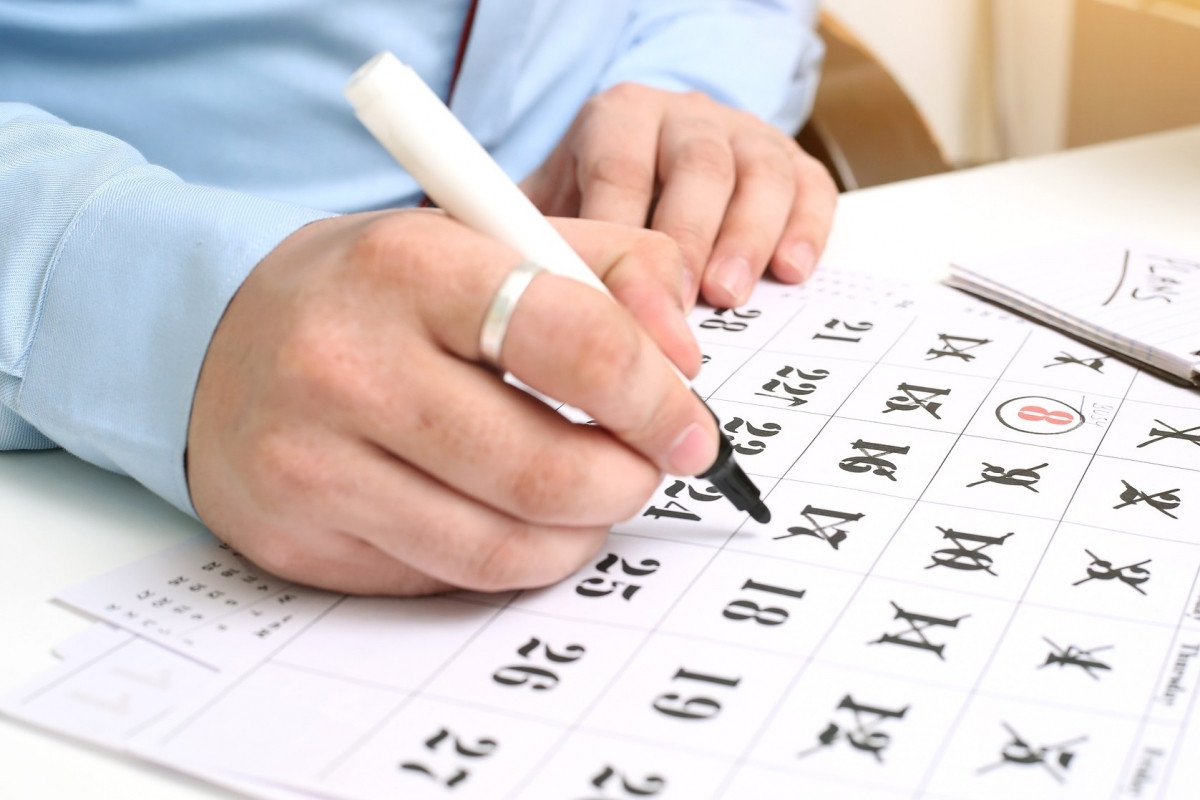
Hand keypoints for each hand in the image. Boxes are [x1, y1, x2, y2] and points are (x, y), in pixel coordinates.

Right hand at [186, 210, 713, 595]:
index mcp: (411, 267)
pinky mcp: (300, 539)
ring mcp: (314, 464)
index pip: (577, 343)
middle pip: (547, 471)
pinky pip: (448, 579)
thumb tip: (683, 357)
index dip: (657, 400)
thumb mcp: (488, 238)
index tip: (689, 428)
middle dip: (627, 482)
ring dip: (579, 533)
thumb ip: (611, 267)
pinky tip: (511, 517)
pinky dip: (510, 558)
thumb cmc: (376, 291)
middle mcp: (349, 366)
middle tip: (644, 467)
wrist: (216, 340)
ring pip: (506, 548)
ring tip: (586, 495)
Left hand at [521, 82, 837, 308]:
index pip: (621, 166)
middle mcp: (686, 117)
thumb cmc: (593, 202)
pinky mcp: (793, 165)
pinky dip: (807, 229)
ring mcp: (745, 136)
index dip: (623, 228)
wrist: (646, 168)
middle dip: (691, 237)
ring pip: (759, 173)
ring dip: (747, 238)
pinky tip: (791, 271)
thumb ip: (539, 239)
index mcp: (621, 117)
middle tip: (683, 300)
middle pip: (698, 166)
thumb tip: (523, 295)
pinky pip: (811, 188)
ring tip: (730, 294)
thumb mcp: (553, 208)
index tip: (620, 289)